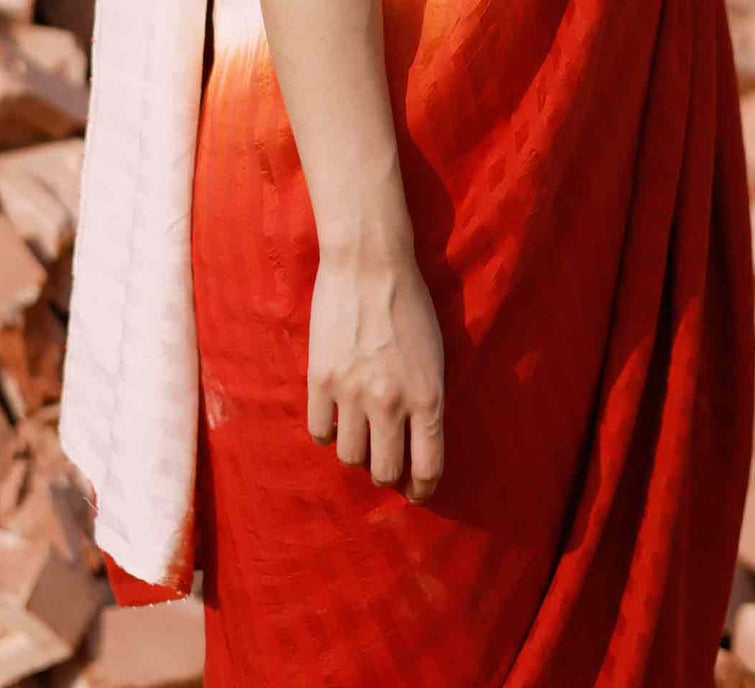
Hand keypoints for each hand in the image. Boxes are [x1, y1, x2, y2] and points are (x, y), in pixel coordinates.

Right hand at [306, 244, 444, 502]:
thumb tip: (417, 444)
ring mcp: (352, 393)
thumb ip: (427, 401)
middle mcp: (391, 402)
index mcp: (428, 397)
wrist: (370, 263)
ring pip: (350, 456)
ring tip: (359, 430)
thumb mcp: (435, 356)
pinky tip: (335, 414)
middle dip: (388, 474)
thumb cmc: (411, 304)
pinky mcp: (320, 380)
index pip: (427, 468)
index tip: (417, 492)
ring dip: (357, 450)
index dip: (423, 490)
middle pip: (385, 472)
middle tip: (386, 461)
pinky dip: (328, 430)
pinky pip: (319, 432)